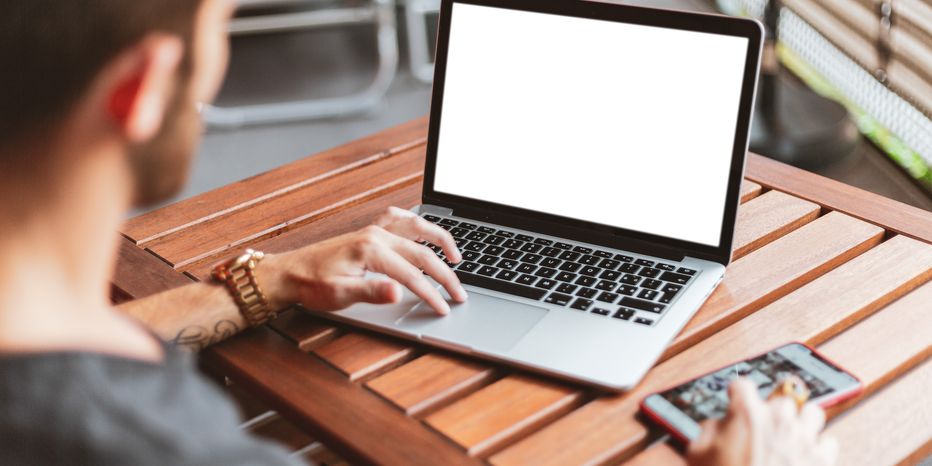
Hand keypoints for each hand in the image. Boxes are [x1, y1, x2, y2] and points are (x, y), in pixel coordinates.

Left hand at [263, 207, 466, 314]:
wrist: (287, 272)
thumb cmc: (311, 285)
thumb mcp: (339, 295)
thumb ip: (371, 292)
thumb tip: (398, 291)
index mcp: (371, 250)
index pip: (412, 275)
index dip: (431, 294)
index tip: (444, 308)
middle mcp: (376, 235)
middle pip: (421, 253)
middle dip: (445, 274)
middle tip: (460, 294)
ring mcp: (373, 230)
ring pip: (417, 228)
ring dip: (439, 239)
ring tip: (456, 256)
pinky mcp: (369, 231)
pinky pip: (400, 219)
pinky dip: (418, 223)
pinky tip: (424, 231)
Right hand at [686, 378, 837, 465]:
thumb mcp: (698, 454)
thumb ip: (709, 431)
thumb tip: (721, 425)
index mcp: (747, 415)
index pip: (743, 386)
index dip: (738, 393)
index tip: (737, 398)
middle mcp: (778, 421)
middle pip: (782, 398)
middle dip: (773, 410)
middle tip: (764, 425)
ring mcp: (803, 439)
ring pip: (812, 412)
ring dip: (802, 421)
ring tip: (792, 433)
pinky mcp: (822, 460)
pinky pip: (828, 442)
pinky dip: (819, 447)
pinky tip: (807, 455)